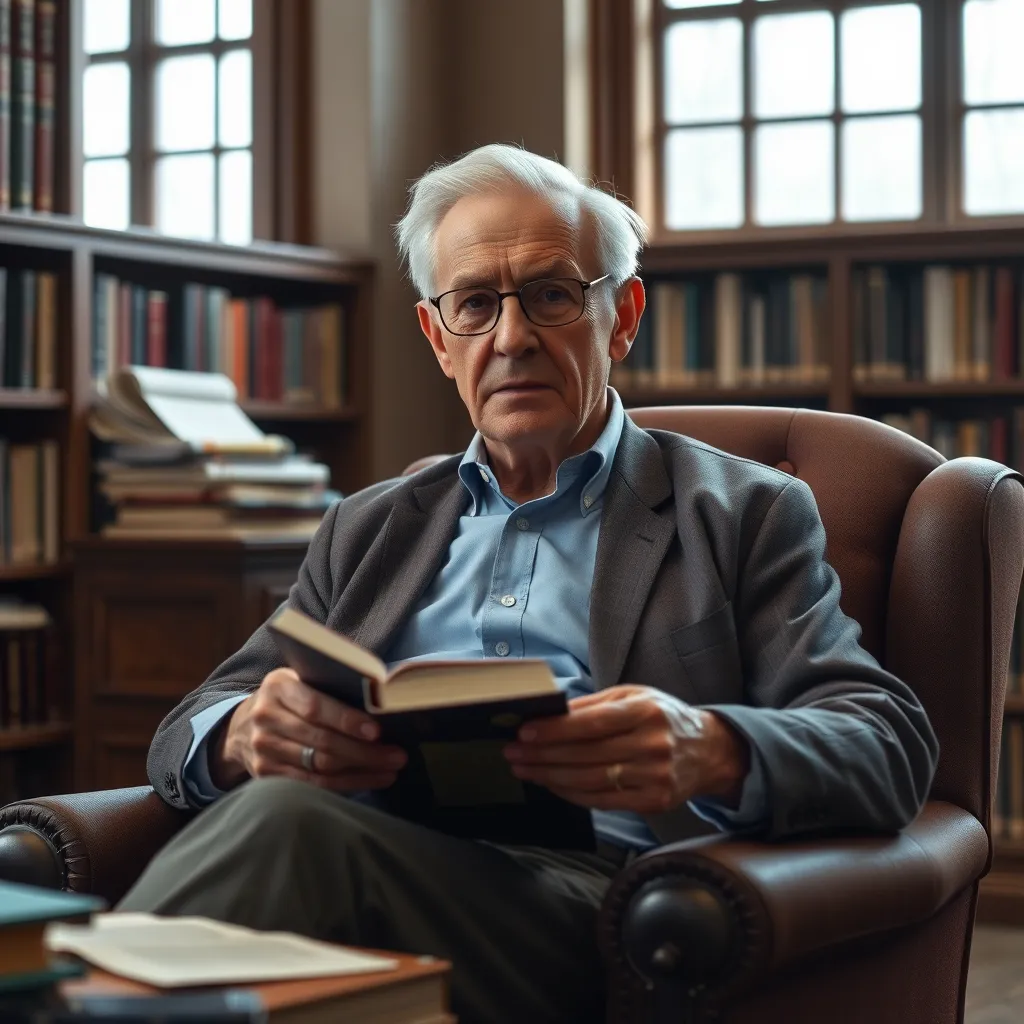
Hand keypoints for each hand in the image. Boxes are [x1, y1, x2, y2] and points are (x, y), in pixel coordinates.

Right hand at [210, 668, 406, 791]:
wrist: (243, 725)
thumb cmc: (290, 698)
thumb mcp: (301, 679)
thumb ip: (331, 686)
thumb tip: (380, 699)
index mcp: (278, 686)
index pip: (316, 707)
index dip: (347, 720)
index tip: (378, 731)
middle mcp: (266, 717)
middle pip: (321, 741)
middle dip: (364, 752)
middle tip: (398, 755)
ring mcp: (263, 749)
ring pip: (319, 766)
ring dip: (361, 771)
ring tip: (391, 770)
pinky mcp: (265, 775)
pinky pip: (311, 784)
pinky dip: (345, 784)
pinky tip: (369, 780)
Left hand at [503, 685, 749, 813]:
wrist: (709, 750)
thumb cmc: (662, 718)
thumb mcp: (634, 697)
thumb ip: (593, 705)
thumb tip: (550, 712)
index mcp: (645, 711)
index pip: (592, 723)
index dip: (555, 730)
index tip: (524, 732)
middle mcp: (653, 744)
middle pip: (586, 754)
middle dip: (543, 755)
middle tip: (512, 753)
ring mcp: (655, 776)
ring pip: (590, 780)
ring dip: (550, 776)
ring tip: (524, 769)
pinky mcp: (654, 801)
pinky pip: (603, 801)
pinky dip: (572, 794)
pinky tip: (552, 784)